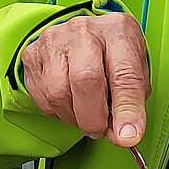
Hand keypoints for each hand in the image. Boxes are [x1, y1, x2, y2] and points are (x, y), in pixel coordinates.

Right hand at [21, 13, 150, 145]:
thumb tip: (124, 136)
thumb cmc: (115, 58)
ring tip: (88, 114)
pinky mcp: (32, 56)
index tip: (128, 137)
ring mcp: (54, 41)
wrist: (88, 37)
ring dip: (76, 118)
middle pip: (85, 81)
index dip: (127, 112)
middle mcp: (84, 31)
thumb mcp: (137, 76)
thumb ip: (132, 105)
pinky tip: (71, 104)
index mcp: (118, 33)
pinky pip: (43, 99)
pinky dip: (59, 112)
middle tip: (101, 131)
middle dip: (94, 119)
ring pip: (59, 94)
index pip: (124, 76)